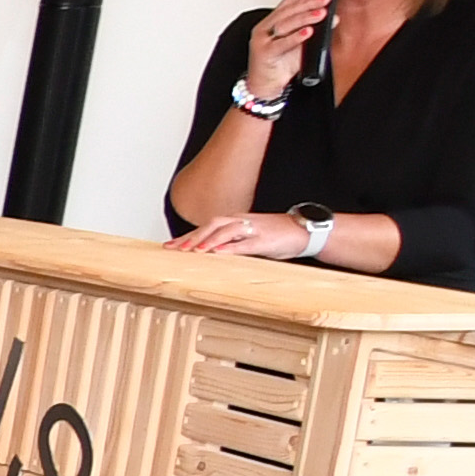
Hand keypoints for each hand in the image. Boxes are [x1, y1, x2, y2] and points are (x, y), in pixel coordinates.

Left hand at [169, 212, 316, 259]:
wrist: (304, 230)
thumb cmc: (276, 235)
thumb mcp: (249, 238)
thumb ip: (230, 243)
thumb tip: (210, 253)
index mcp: (236, 221)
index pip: (207, 227)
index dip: (188, 236)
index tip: (170, 245)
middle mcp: (242, 222)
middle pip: (212, 225)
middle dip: (192, 237)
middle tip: (174, 249)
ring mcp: (253, 230)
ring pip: (226, 231)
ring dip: (208, 241)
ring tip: (193, 251)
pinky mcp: (265, 240)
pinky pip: (245, 243)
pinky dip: (230, 248)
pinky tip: (218, 254)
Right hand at [244, 0, 329, 102]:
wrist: (264, 85)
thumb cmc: (279, 64)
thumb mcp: (299, 43)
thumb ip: (312, 29)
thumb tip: (332, 17)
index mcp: (273, 21)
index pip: (289, 0)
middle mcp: (266, 27)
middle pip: (288, 10)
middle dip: (309, 2)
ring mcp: (262, 40)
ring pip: (285, 24)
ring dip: (305, 17)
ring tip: (321, 13)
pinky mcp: (263, 53)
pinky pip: (281, 43)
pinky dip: (296, 37)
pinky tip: (308, 32)